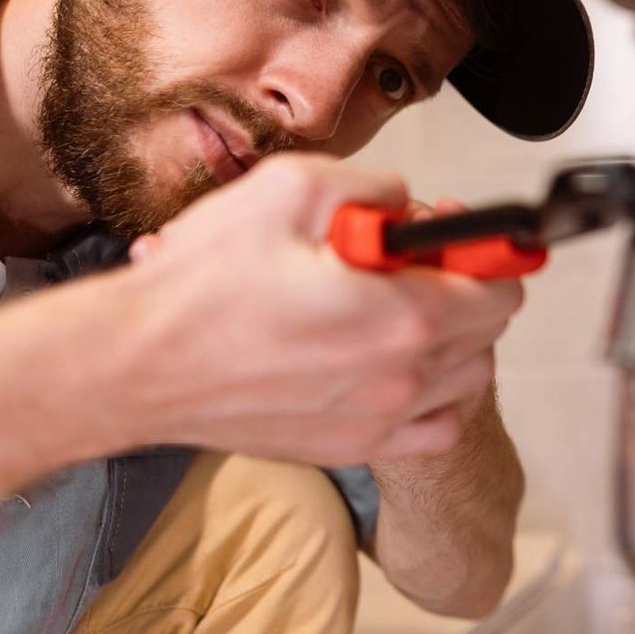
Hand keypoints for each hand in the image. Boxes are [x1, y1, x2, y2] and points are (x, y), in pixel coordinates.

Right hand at [107, 154, 523, 465]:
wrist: (135, 365)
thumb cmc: (200, 286)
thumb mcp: (290, 188)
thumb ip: (372, 186)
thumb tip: (404, 201)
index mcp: (400, 315)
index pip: (499, 285)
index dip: (484, 250)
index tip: (454, 233)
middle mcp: (401, 378)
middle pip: (488, 330)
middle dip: (463, 286)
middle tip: (408, 260)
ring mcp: (379, 421)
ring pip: (465, 379)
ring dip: (450, 339)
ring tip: (395, 308)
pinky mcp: (351, 447)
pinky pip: (432, 429)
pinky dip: (430, 396)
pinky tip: (389, 365)